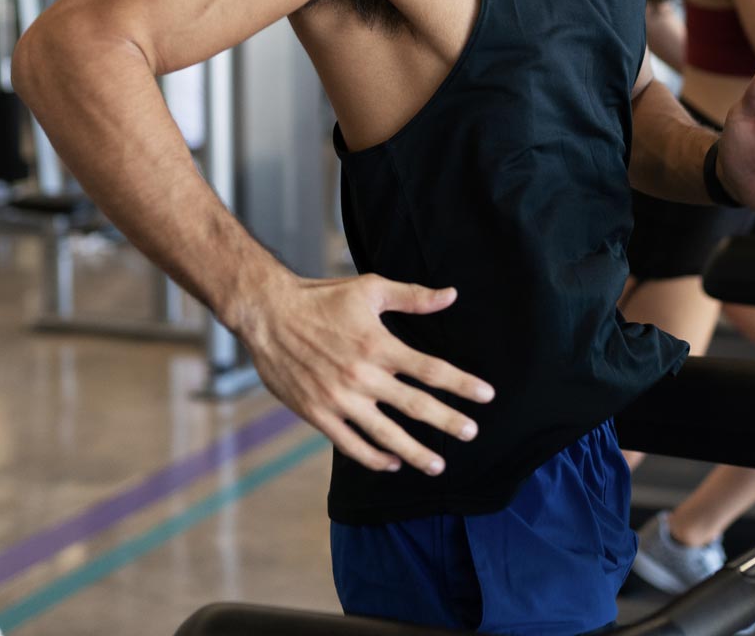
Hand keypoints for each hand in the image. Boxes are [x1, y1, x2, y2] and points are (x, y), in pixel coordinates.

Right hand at [242, 271, 493, 474]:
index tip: (486, 396)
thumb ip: (413, 298)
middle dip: (447, 422)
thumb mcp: (370, 289)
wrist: (269, 315)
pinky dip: (373, 457)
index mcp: (379, 345)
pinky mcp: (318, 414)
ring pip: (386, 434)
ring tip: (437, 464)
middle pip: (415, 406)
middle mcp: (363, 376)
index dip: (461, 384)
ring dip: (415, 452)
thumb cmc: (321, 298)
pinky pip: (350, 444)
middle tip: (471, 433)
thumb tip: (451, 295)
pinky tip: (392, 462)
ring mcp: (340, 399)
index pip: (430, 370)